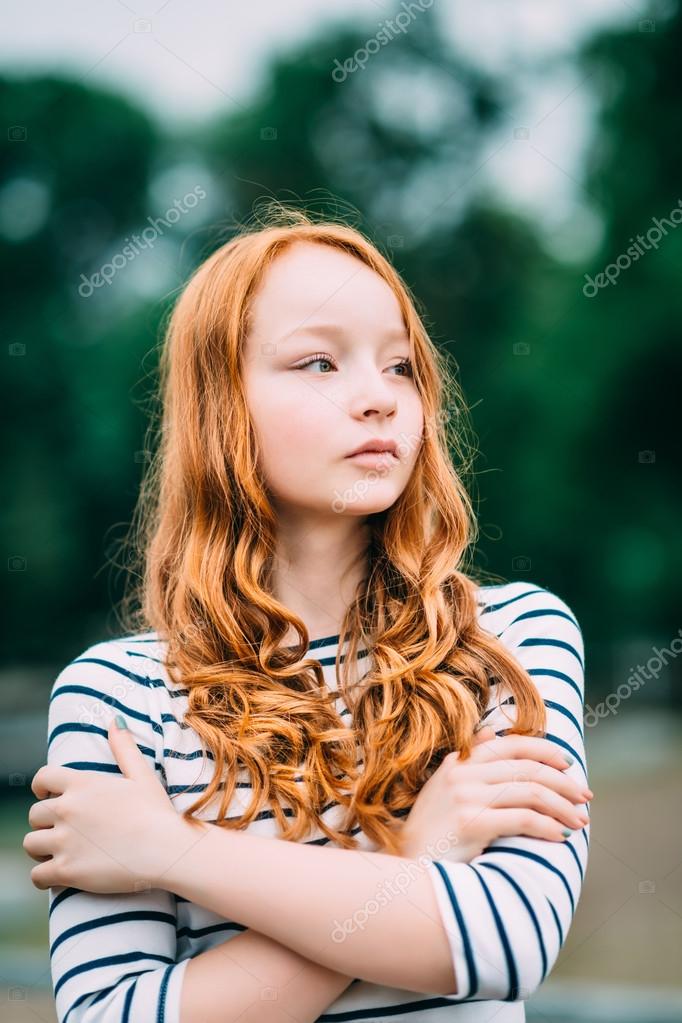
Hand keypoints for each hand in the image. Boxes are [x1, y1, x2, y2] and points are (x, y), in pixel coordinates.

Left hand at [22, 717, 198, 892]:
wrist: (165, 849)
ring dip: (42, 848)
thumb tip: (115, 720)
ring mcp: (65, 841)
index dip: (41, 787)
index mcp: (82, 784)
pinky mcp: (66, 871)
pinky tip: (57, 874)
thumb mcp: (141, 775)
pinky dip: (43, 876)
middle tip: (63, 829)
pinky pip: (37, 875)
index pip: (42, 778)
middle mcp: (67, 809)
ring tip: (58, 852)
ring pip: (31, 843)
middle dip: (45, 821)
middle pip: (35, 814)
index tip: (46, 795)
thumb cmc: (157, 812)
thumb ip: (124, 747)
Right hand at [397, 725, 592, 862]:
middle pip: (527, 768)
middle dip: (563, 781)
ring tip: (580, 821)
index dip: (544, 750)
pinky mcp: (472, 823)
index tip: (567, 763)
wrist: (406, 867)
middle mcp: (462, 773)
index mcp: (459, 761)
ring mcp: (466, 797)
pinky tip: (562, 837)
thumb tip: (489, 735)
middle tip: (585, 795)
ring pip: (531, 792)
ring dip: (563, 806)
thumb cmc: (430, 832)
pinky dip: (548, 827)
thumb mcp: (442, 788)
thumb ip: (467, 761)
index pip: (510, 744)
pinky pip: (523, 819)